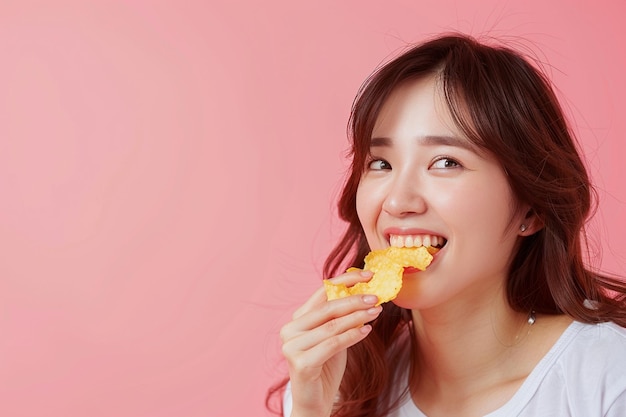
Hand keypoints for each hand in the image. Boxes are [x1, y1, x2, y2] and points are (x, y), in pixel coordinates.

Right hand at [280, 270, 381, 416]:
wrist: (314, 401)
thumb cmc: (325, 366)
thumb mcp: (333, 336)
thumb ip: (340, 317)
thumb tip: (364, 293)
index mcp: (297, 319)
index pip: (321, 292)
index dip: (345, 281)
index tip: (368, 275)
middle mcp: (290, 329)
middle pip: (327, 308)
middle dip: (355, 300)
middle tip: (376, 297)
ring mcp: (292, 346)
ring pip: (332, 326)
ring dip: (358, 317)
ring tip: (377, 312)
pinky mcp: (300, 363)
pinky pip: (332, 344)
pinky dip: (352, 336)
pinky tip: (367, 331)